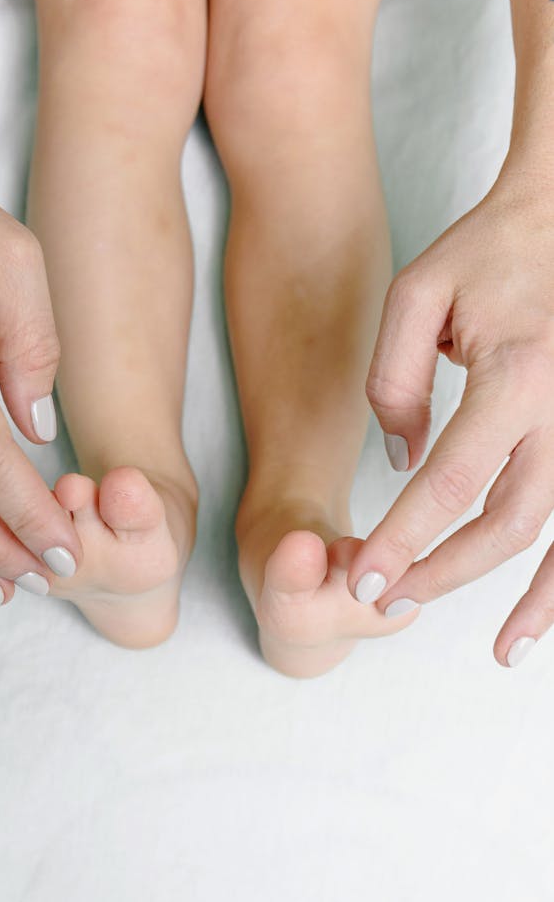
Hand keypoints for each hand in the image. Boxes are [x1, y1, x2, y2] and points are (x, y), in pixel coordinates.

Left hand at [347, 170, 552, 667]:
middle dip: (444, 571)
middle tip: (389, 600)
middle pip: (506, 522)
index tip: (365, 579)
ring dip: (533, 597)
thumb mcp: (415, 296)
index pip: (450, 483)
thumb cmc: (486, 252)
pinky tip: (545, 604)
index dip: (404, 540)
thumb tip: (403, 461)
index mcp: (515, 375)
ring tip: (503, 649)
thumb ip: (393, 382)